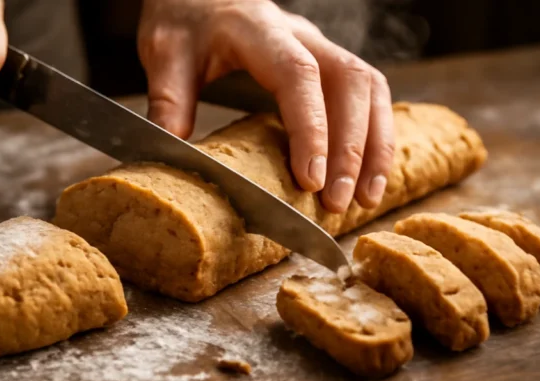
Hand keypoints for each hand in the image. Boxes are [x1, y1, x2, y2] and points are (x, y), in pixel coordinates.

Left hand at [138, 0, 394, 212]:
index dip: (311, 128)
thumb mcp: (164, 53)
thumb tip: (172, 155)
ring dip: (374, 145)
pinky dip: (375, 135)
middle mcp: (300, 35)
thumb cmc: (185, 19)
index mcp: (258, 30)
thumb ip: (168, 99)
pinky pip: (368, 94)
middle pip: (349, 82)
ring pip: (369, 87)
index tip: (312, 179)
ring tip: (367, 198)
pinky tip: (368, 174)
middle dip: (352, 147)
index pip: (298, 75)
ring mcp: (320, 46)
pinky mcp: (327, 61)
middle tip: (339, 203)